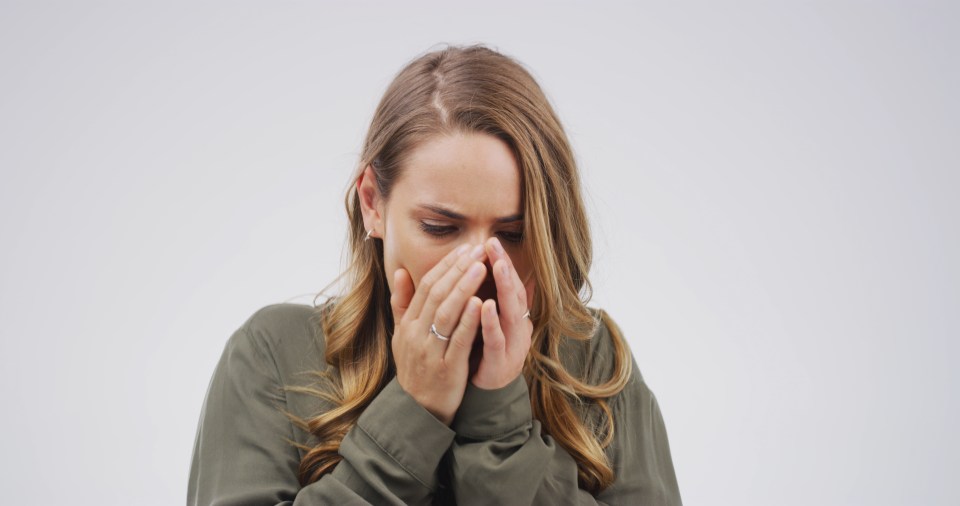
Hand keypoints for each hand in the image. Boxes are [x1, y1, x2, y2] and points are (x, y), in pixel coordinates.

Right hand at [390, 243, 487, 424]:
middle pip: (436, 294)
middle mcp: (415, 334)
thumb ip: (402, 303)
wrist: (417, 411)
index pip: (426, 286)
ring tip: (481, 267)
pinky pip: (458, 339)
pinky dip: (468, 320)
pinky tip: (480, 302)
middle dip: (458, 269)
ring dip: (464, 287)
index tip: (465, 248)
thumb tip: (402, 271)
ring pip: (446, 312)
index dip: (446, 265)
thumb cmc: (415, 369)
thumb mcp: (401, 336)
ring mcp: (430, 351)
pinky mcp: (446, 368)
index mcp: (408, 324)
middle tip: (477, 249)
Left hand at [471, 237, 535, 389]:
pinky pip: (497, 339)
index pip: (509, 284)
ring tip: (498, 265)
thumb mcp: (486, 322)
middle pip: (514, 293)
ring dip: (505, 288)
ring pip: (510, 313)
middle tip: (494, 244)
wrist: (483, 395)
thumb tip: (490, 270)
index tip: (490, 240)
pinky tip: (486, 305)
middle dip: (505, 267)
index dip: (501, 262)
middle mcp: (517, 328)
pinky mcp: (501, 362)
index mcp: (512, 317)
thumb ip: (489, 298)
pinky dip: (492, 321)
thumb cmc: (483, 353)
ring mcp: (512, 345)